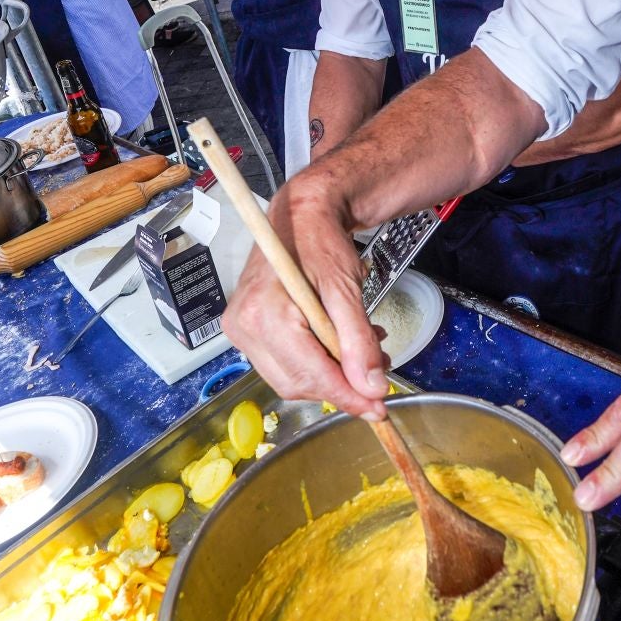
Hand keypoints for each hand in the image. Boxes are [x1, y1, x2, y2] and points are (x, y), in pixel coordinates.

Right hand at [220, 174, 388, 414]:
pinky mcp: (248, 330)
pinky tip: (343, 344)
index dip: (347, 395)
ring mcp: (242, 330)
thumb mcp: (346, 288)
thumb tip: (371, 387)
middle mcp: (244, 326)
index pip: (309, 373)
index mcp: (263, 314)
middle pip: (298, 382)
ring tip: (367, 351)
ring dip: (331, 373)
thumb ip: (358, 341)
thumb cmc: (320, 239)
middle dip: (341, 385)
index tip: (377, 407)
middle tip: (378, 374)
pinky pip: (285, 362)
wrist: (301, 213)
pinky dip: (317, 361)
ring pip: (292, 378)